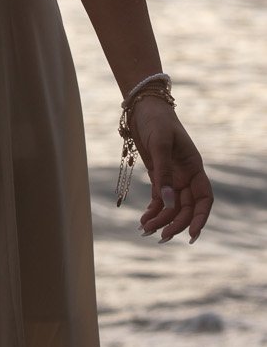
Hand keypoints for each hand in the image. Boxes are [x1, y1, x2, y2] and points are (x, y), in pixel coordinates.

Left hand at [130, 97, 212, 241]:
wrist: (143, 108)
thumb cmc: (156, 121)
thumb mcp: (160, 144)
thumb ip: (164, 173)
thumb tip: (168, 202)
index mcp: (194, 167)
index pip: (204, 198)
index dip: (200, 217)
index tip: (192, 234)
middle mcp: (186, 176)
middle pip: (186, 207)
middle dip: (175, 223)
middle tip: (161, 237)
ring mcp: (173, 178)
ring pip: (172, 206)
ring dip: (161, 220)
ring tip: (145, 230)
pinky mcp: (159, 177)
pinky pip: (160, 200)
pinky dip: (153, 211)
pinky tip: (143, 221)